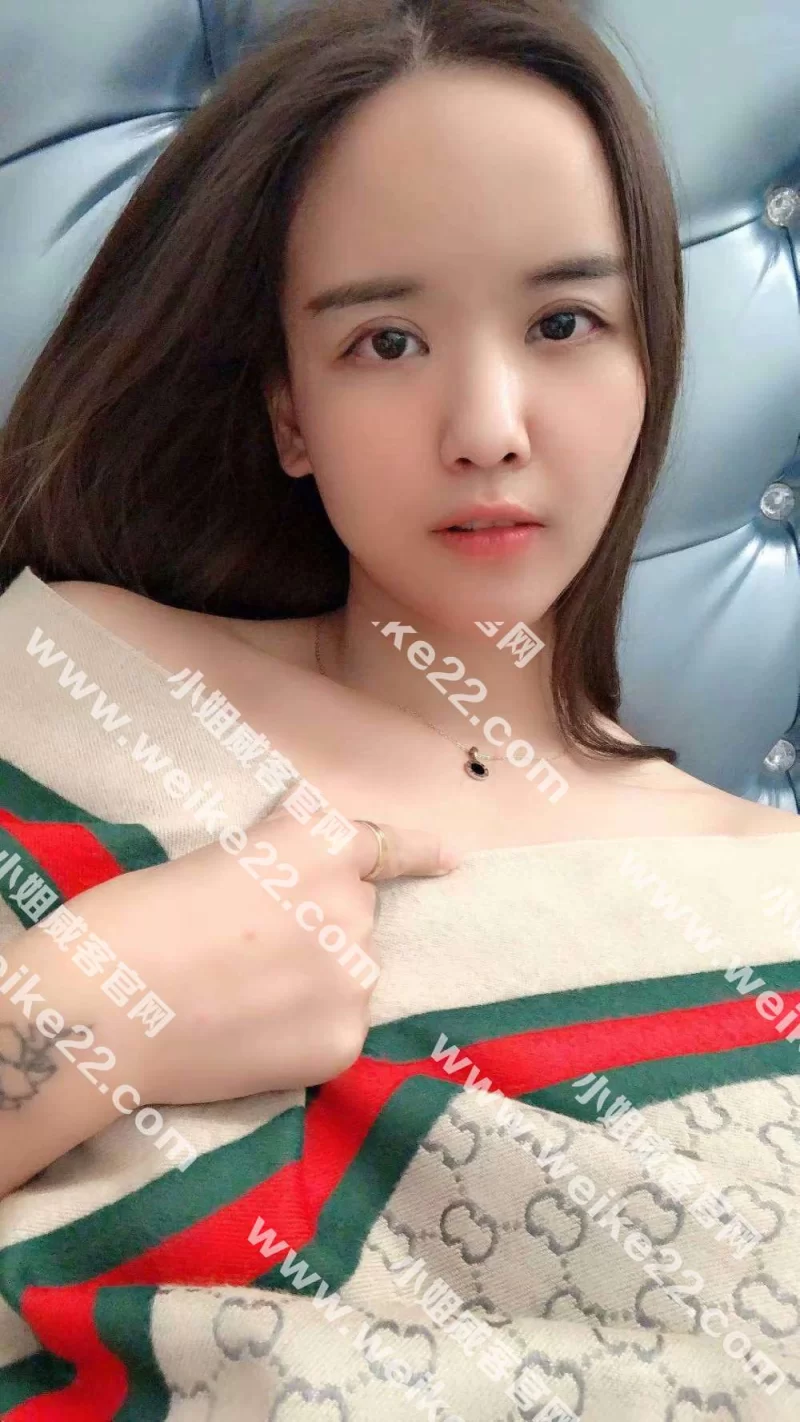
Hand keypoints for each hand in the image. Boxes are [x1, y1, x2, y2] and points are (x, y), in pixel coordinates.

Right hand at [60, 810, 459, 1105]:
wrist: (102, 1008)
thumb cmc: (135, 917)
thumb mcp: (219, 857)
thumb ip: (280, 861)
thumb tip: (309, 874)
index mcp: (322, 843)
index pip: (387, 847)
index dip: (419, 853)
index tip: (452, 860)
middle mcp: (356, 904)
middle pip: (356, 916)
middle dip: (317, 928)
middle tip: (242, 950)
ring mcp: (356, 977)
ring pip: (347, 975)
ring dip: (312, 982)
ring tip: (235, 998)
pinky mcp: (343, 1040)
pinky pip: (335, 1028)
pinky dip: (301, 1033)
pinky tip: (246, 1037)